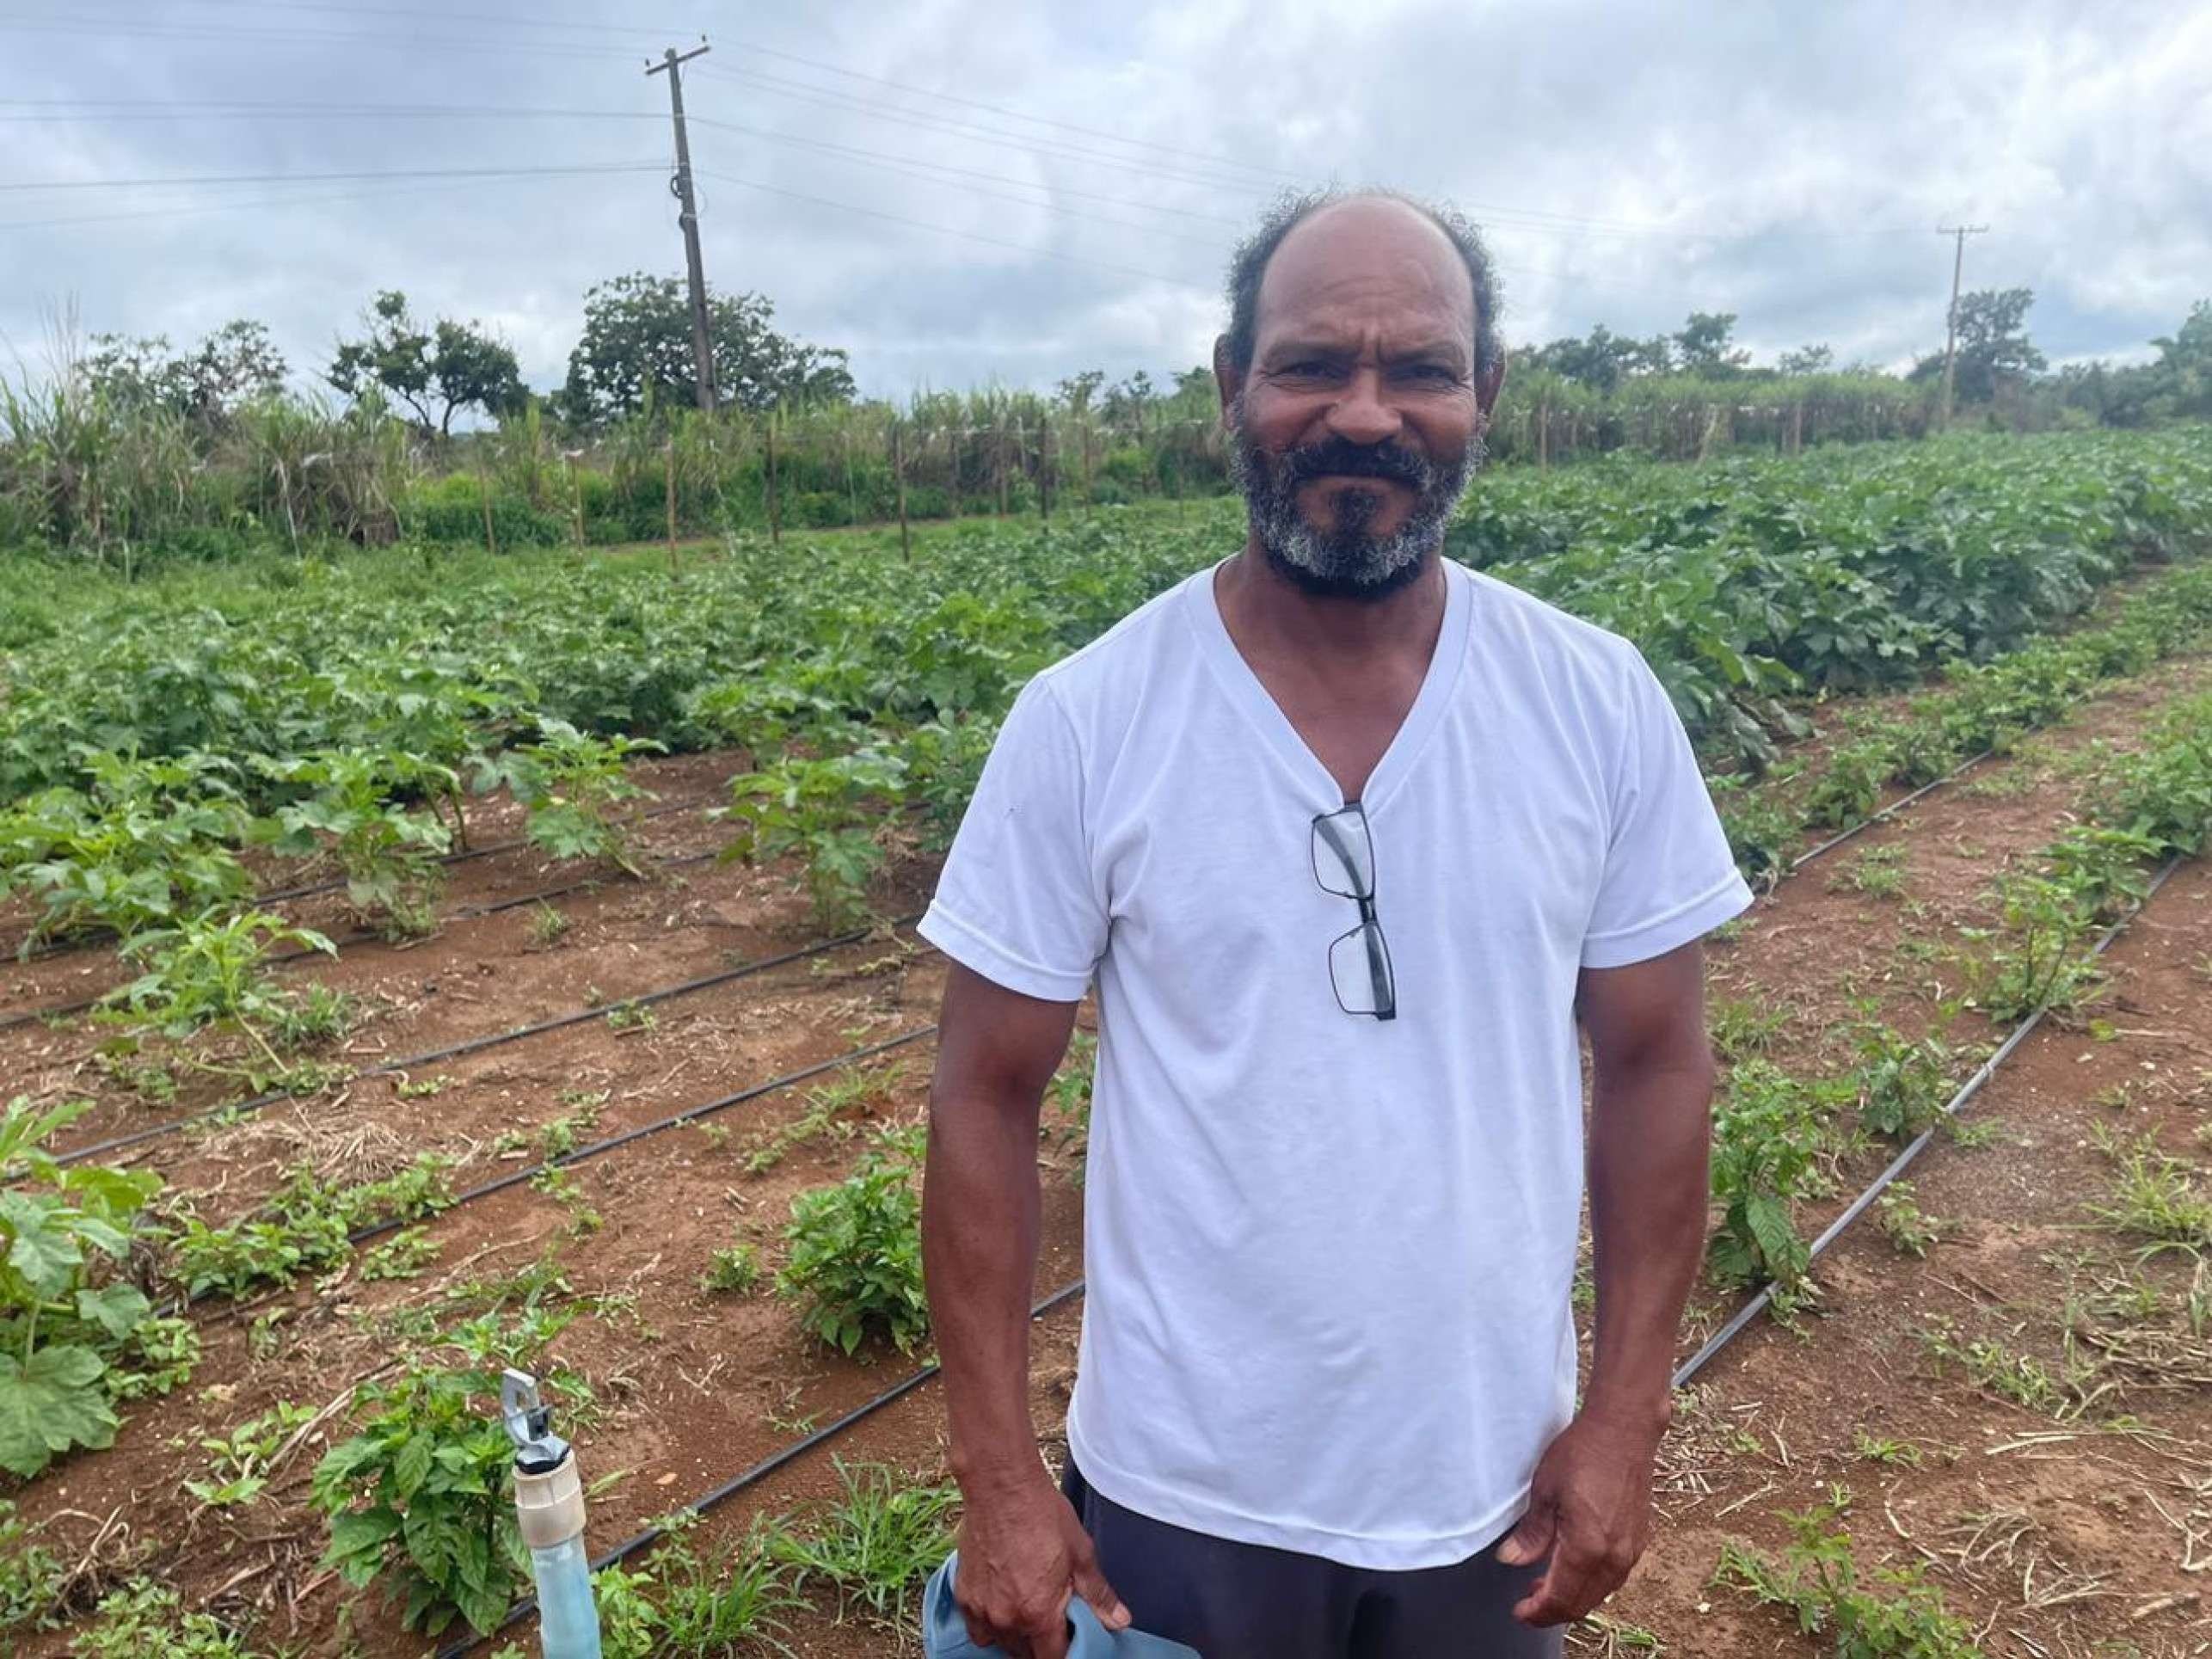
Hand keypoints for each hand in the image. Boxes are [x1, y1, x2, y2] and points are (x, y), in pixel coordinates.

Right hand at [953, 1470, 1131, 1658]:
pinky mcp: (963, 1596)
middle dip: (1041, 1645)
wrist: (1001, 1488)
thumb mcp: (1080, 1554)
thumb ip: (1098, 1595)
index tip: (1069, 1638)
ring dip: (1016, 1637)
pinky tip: (1002, 1606)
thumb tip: (1120, 1621)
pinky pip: (977, 1629)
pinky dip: (989, 1626)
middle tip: (1051, 1620)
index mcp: (1038, 1614)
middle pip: (1025, 1656)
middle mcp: (1006, 1620)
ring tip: (1028, 1613)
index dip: (1064, 1652)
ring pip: (1001, 1644)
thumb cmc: (1042, 1515)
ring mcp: (981, 1610)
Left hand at [1496, 1407, 1664, 1626]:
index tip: (1520, 1612)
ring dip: (1573, 1596)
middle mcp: (1614, 1557)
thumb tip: (1512, 1560)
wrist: (1625, 1430)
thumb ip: (1532, 1534)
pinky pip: (1614, 1576)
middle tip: (1528, 1603)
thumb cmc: (1582, 1454)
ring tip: (1545, 1583)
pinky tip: (1574, 1567)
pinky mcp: (1639, 1539)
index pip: (1560, 1598)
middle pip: (1582, 1602)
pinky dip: (1592, 1582)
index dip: (1538, 1612)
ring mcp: (1631, 1550)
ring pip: (1600, 1592)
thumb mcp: (1545, 1491)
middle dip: (1553, 1609)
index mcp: (1587, 1548)